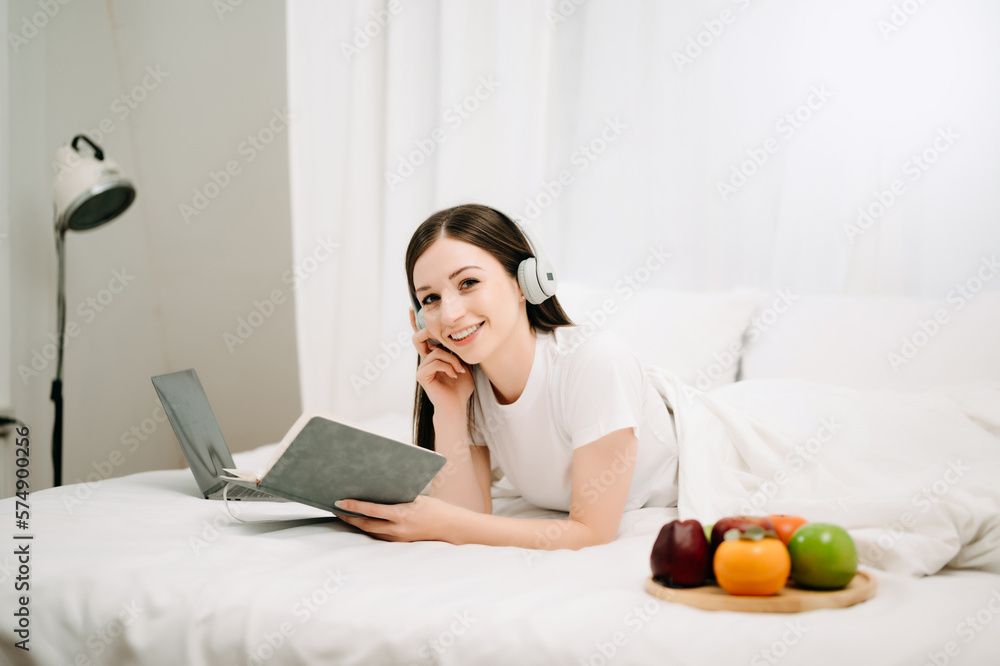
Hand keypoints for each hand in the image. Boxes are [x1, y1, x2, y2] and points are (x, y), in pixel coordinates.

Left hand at [334, 495, 465, 543]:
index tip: (339, 501)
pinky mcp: (400, 542)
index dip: (353, 506)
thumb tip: (376, 490)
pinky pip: (380, 536)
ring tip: (344, 514)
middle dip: (349, 517)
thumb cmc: (435, 508)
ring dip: (356, 523)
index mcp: (402, 514)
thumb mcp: (417, 497)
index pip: (371, 510)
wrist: (451, 527)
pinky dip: (369, 528)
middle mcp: (398, 529)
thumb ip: (397, 497)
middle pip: (366, 524)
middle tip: (335, 508)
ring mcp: (398, 538)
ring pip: (371, 531)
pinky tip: (361, 522)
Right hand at [409, 308, 474, 412]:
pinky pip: (434, 361)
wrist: (457, 405)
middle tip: (444, 337)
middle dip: (431, 333)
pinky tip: (454, 374)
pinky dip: (448, 366)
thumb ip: (458, 350)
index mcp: (433, 355)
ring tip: (460, 369)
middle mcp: (424, 360)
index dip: (415, 322)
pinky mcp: (421, 375)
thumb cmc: (461, 386)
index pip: (423, 336)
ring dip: (452, 359)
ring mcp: (422, 367)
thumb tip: (462, 334)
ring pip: (435, 351)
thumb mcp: (463, 363)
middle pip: (418, 338)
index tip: (412, 308)